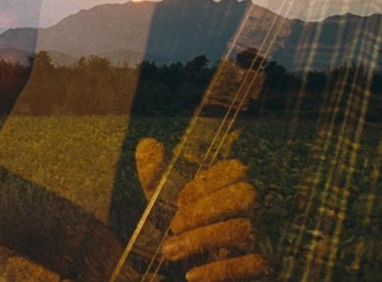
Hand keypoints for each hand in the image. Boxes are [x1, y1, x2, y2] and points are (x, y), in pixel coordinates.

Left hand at [135, 138, 263, 281]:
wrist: (193, 272)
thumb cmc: (184, 230)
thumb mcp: (165, 203)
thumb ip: (156, 175)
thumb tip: (148, 144)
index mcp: (237, 185)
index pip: (236, 170)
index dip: (205, 183)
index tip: (178, 200)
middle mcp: (258, 207)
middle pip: (246, 195)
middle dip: (204, 209)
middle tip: (173, 226)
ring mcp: (266, 235)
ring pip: (245, 228)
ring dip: (202, 239)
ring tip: (170, 251)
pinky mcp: (265, 265)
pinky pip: (252, 265)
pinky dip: (218, 270)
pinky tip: (191, 275)